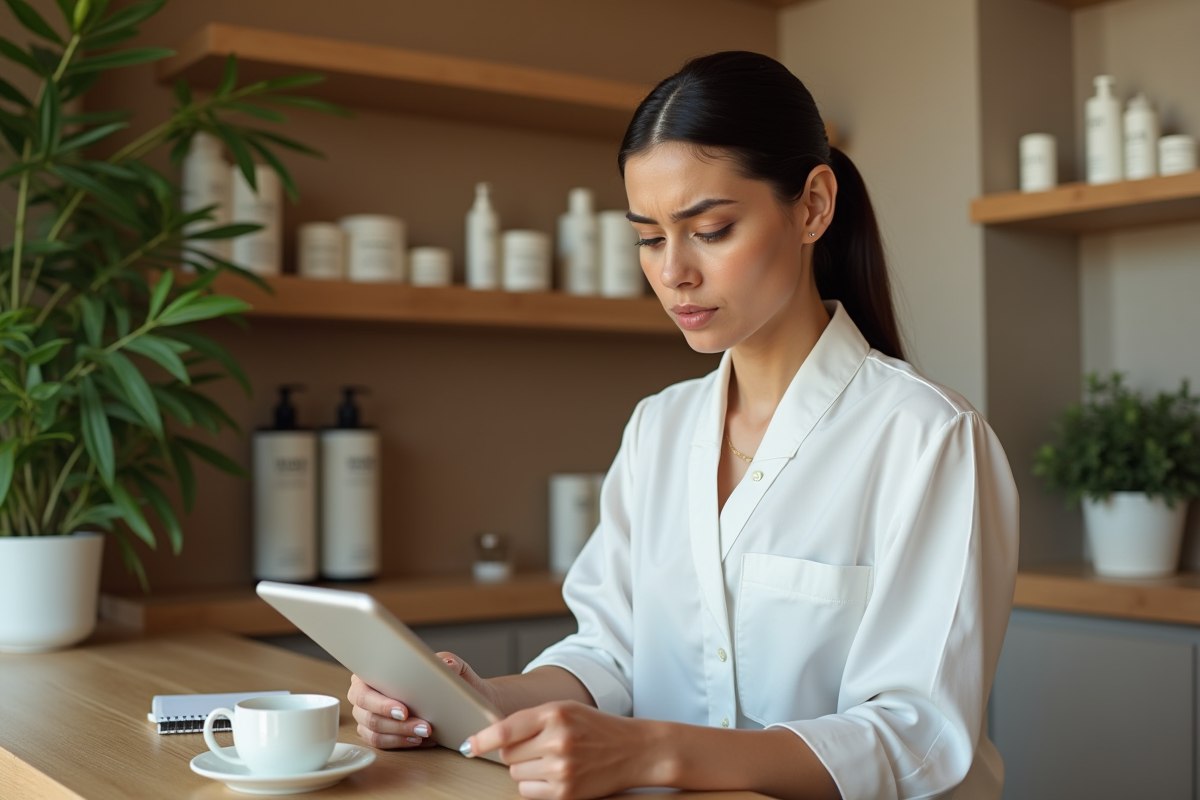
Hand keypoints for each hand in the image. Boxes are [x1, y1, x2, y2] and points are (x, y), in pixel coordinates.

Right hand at [348, 651, 494, 749]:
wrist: (451, 695)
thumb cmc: (439, 676)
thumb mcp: (449, 665)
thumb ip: (447, 661)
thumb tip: (447, 664)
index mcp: (369, 673)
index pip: (364, 690)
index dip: (381, 703)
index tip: (405, 710)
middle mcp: (363, 696)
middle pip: (368, 715)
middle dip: (397, 724)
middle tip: (423, 727)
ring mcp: (366, 716)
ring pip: (374, 732)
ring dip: (401, 734)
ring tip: (425, 733)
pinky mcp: (374, 733)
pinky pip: (380, 743)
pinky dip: (400, 742)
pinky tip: (418, 740)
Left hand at [462, 701, 666, 799]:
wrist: (636, 750)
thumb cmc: (598, 727)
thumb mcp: (566, 710)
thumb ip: (531, 720)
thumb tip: (492, 739)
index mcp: (555, 714)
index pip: (506, 729)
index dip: (482, 740)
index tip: (468, 746)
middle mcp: (557, 741)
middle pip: (508, 753)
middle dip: (516, 751)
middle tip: (539, 746)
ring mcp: (561, 769)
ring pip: (516, 773)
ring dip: (524, 769)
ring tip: (550, 760)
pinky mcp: (566, 793)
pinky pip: (528, 792)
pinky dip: (533, 785)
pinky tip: (553, 775)